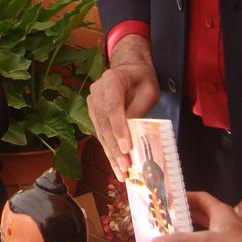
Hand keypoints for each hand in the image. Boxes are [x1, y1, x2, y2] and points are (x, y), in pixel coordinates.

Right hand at [86, 34, 158, 178]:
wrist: (128, 68)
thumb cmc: (141, 79)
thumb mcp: (149, 90)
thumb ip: (140, 109)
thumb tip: (134, 135)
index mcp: (111, 80)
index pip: (113, 107)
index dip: (119, 129)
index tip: (127, 148)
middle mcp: (97, 92)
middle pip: (104, 123)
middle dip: (115, 148)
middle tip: (125, 167)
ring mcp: (92, 103)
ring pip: (100, 131)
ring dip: (111, 153)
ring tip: (121, 172)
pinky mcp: (93, 113)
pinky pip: (100, 133)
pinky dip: (109, 150)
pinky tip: (116, 165)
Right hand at [152, 192, 241, 241]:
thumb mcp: (206, 241)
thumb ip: (181, 241)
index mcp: (219, 211)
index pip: (199, 197)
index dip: (185, 196)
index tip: (169, 199)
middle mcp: (222, 221)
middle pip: (199, 214)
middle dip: (184, 216)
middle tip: (166, 218)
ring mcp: (225, 237)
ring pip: (203, 232)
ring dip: (189, 234)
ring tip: (171, 236)